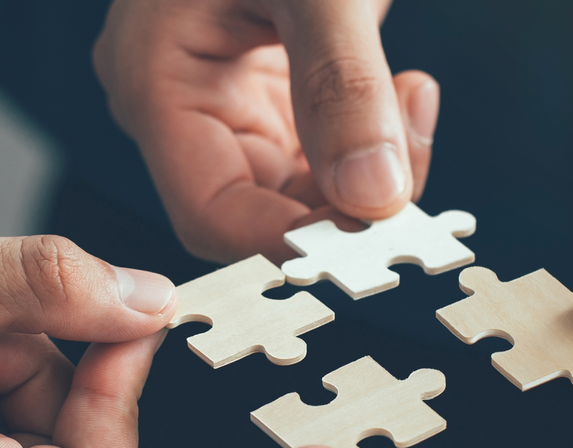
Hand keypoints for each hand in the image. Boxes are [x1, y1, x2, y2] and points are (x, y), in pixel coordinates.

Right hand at [95, 0, 438, 261]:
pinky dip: (367, 141)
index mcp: (154, 77)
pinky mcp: (263, 78)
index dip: (291, 244)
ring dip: (366, 174)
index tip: (378, 241)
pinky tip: (408, 94)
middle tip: (418, 174)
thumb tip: (375, 200)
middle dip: (343, 207)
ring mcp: (218, 89)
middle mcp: (175, 97)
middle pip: (256, 209)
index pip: (212, 214)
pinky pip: (313, 145)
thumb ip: (344, 86)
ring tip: (416, 106)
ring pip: (292, 184)